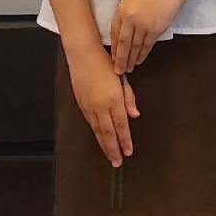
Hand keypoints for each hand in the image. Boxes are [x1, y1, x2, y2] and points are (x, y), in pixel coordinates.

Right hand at [67, 47, 137, 166]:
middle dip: (113, 149)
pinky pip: (90, 123)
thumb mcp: (122, 78)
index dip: (125, 141)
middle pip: (108, 133)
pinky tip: (99, 139)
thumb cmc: (104, 62)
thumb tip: (134, 115)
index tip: (128, 152)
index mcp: (113, 99)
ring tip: (109, 155)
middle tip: (117, 162)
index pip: (121, 126)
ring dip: (104, 145)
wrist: (83, 54)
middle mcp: (100, 105)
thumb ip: (129, 98)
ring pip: (97, 131)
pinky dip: (95, 133)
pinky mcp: (81, 104)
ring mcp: (89, 106)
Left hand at [110, 0, 186, 72]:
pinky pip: (146, 46)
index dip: (113, 47)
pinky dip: (142, 55)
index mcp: (121, 9)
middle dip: (120, 59)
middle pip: (123, 43)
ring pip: (135, 47)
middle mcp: (130, 18)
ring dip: (131, 59)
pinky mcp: (155, 30)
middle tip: (118, 70)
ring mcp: (143, 25)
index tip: (112, 57)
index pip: (114, 32)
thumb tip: (121, 34)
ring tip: (128, 68)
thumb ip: (124, 15)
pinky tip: (138, 61)